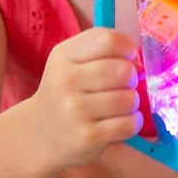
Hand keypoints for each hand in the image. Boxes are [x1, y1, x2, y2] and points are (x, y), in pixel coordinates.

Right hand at [29, 27, 143, 169]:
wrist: (39, 134)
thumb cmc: (66, 92)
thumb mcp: (71, 61)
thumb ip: (104, 49)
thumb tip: (138, 59)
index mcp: (64, 56)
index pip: (109, 41)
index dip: (127, 48)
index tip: (128, 58)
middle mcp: (66, 81)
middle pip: (123, 70)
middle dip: (132, 79)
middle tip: (123, 86)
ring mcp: (75, 111)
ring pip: (129, 99)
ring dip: (132, 103)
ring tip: (119, 106)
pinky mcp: (87, 137)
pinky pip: (128, 124)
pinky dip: (133, 123)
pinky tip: (121, 122)